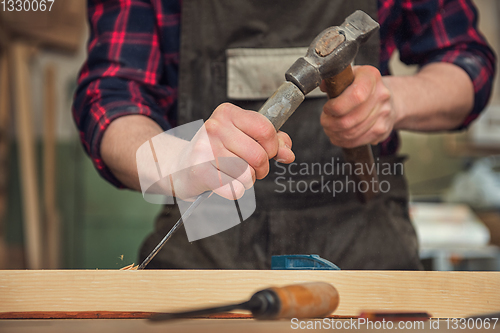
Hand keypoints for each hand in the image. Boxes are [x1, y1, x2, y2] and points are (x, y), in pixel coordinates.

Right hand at [171, 103, 294, 199]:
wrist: (181, 167)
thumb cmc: (216, 151)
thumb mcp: (242, 137)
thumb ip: (271, 141)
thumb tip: (288, 153)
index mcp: (228, 113)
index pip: (266, 130)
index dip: (273, 147)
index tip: (266, 152)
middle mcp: (215, 127)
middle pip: (259, 156)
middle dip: (261, 169)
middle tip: (250, 169)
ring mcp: (205, 148)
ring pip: (248, 174)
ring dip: (247, 181)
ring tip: (234, 175)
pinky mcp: (200, 171)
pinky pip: (235, 189)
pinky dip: (236, 192)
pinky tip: (225, 184)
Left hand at [320, 65, 394, 147]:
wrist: (391, 99)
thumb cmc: (363, 87)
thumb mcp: (350, 75)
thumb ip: (335, 79)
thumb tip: (324, 86)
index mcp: (371, 77)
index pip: (356, 96)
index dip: (336, 106)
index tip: (327, 108)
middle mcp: (380, 95)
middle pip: (349, 119)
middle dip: (330, 123)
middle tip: (324, 120)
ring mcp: (383, 114)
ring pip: (351, 133)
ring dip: (334, 133)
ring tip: (329, 127)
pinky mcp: (381, 130)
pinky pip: (357, 141)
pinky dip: (342, 140)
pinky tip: (338, 135)